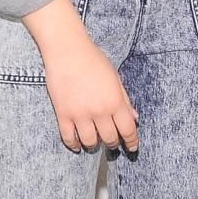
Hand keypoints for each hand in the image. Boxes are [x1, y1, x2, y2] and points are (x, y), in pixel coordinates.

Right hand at [23, 0, 138, 152]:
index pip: (128, 130)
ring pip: (90, 142)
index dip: (132, 142)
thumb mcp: (115, 78)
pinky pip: (68, 138)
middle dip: (113, 143)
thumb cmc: (93, 60)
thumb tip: (134, 118)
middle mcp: (99, 111)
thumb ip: (125, 100)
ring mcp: (80, 114)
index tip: (132, 147)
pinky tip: (78, 145)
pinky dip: (74, 145)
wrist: (67, 51)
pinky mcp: (63, 114)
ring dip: (94, 145)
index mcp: (115, 101)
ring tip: (95, 143)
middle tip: (112, 143)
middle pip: (109, 139)